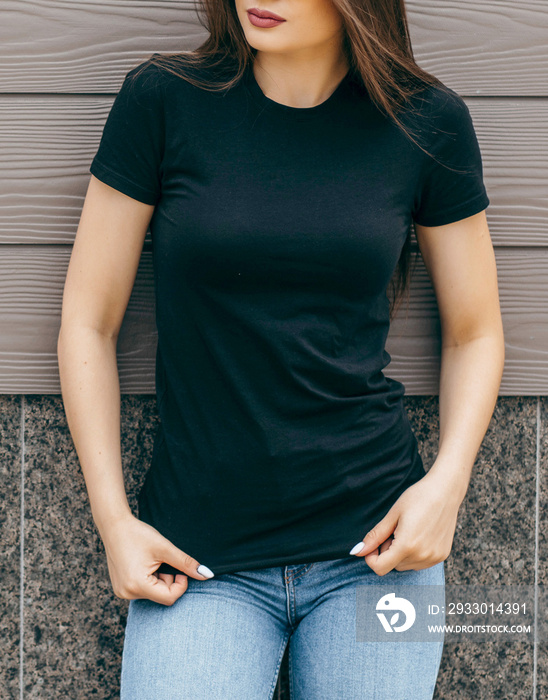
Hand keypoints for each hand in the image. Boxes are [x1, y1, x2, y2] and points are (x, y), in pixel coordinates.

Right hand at [99, 512, 213, 605]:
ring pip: (153, 593)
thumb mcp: (165, 548)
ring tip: (151, 561)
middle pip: (162, 596)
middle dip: (168, 579)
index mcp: (138, 585)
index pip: (170, 598)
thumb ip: (186, 563)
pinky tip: (143, 564)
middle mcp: (127, 593)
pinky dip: (149, 579)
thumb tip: (207, 575)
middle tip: (162, 561)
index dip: (181, 584)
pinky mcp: (121, 588)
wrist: (114, 526)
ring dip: (159, 579)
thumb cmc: (139, 535)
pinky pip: (143, 590)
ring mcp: (122, 592)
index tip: (179, 568)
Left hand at [349, 468, 462, 574]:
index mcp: (407, 545)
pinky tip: (419, 534)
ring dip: (401, 553)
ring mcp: (434, 557)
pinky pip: (420, 563)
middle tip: (395, 529)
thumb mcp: (393, 515)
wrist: (445, 490)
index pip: (380, 568)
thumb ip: (375, 536)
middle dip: (388, 551)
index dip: (371, 558)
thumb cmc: (418, 498)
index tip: (374, 543)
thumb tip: (357, 551)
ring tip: (408, 530)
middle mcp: (422, 556)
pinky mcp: (442, 556)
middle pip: (393, 565)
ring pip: (406, 565)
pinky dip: (414, 553)